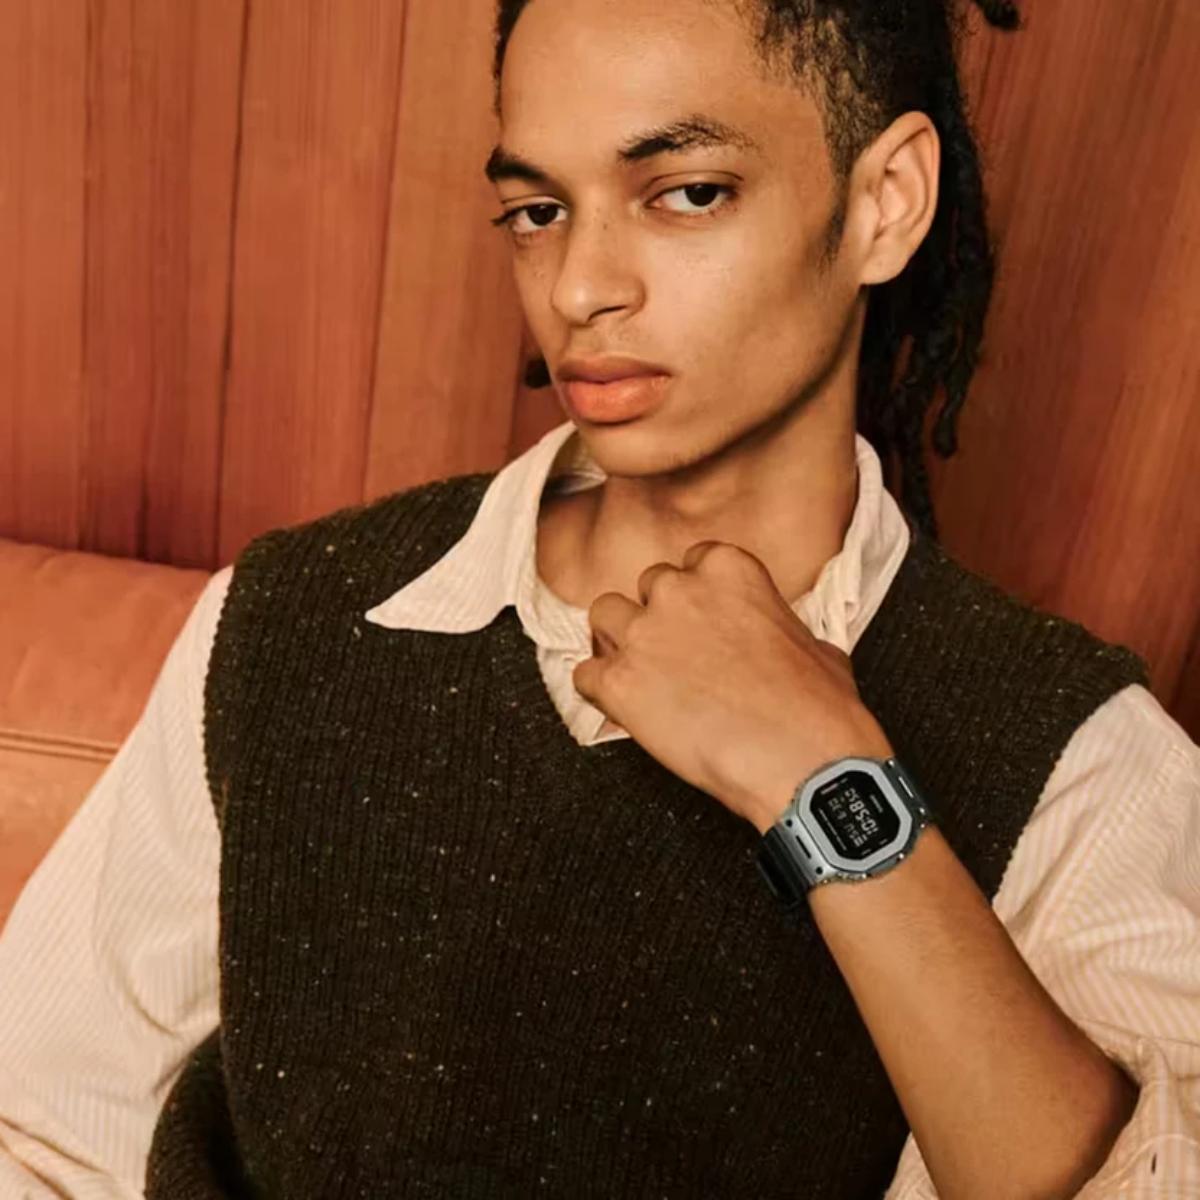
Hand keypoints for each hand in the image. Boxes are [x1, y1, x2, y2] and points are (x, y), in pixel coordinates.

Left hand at [572, 540, 894, 833]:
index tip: (704, 624)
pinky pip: (584, 676)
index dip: (695, 598)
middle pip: (646, 587)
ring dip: (619, 644)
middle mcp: (678, 589)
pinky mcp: (619, 683)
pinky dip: (599, 692)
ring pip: (604, 617)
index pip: (690, 562)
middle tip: (678, 658)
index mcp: (728, 568)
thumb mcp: (815, 644)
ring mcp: (643, 634)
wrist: (805, 764)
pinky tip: (625, 712)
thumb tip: (777, 638)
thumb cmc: (820, 709)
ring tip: (644, 678)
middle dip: (659, 618)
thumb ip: (776, 624)